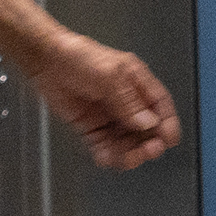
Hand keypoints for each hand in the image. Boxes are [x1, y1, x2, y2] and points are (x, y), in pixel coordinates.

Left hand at [24, 28, 180, 169]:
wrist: (46, 61)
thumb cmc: (78, 57)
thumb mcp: (109, 75)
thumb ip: (129, 101)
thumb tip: (148, 123)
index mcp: (136, 81)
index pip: (159, 104)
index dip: (168, 122)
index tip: (169, 140)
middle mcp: (125, 100)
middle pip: (145, 127)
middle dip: (149, 142)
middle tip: (148, 151)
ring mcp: (108, 114)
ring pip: (125, 140)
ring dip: (127, 152)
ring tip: (124, 158)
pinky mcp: (90, 126)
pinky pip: (104, 145)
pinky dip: (107, 154)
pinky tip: (106, 157)